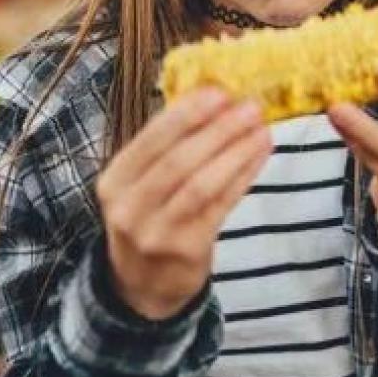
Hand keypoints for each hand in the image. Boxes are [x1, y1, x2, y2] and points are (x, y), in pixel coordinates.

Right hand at [96, 88, 273, 319]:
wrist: (142, 285)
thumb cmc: (150, 216)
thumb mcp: (140, 183)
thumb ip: (166, 145)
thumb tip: (212, 94)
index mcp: (115, 181)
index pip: (150, 140)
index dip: (186, 113)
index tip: (218, 91)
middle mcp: (129, 208)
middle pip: (178, 161)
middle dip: (218, 130)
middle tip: (250, 106)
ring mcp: (157, 232)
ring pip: (202, 184)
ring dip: (236, 152)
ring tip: (262, 128)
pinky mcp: (187, 249)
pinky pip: (221, 205)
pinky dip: (243, 176)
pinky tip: (260, 154)